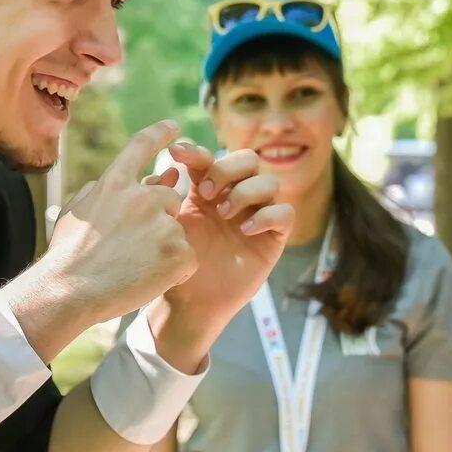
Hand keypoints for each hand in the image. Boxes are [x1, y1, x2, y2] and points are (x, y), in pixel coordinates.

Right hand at [41, 121, 196, 325]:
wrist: (69, 291)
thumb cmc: (66, 256)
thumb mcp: (75, 211)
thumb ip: (98, 191)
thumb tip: (117, 180)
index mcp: (114, 183)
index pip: (142, 146)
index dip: (160, 133)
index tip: (174, 127)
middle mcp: (142, 197)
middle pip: (169, 198)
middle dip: (159, 218)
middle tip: (135, 247)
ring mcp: (162, 223)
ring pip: (176, 230)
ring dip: (163, 247)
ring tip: (134, 267)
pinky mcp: (178, 252)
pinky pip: (187, 258)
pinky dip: (174, 271)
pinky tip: (147, 279)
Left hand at [153, 143, 292, 327]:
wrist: (191, 300)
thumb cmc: (178, 262)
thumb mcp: (170, 224)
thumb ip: (166, 193)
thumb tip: (169, 164)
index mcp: (210, 189)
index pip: (212, 157)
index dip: (197, 151)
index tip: (176, 155)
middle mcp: (237, 196)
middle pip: (248, 159)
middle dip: (226, 170)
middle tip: (205, 194)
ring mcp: (258, 215)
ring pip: (270, 181)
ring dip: (246, 192)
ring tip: (224, 214)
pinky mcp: (274, 237)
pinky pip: (285, 213)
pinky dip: (266, 216)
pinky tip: (244, 230)